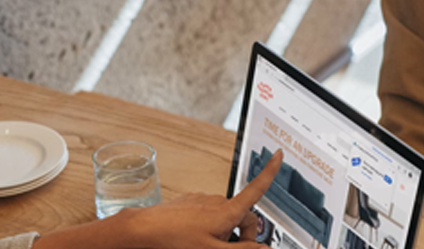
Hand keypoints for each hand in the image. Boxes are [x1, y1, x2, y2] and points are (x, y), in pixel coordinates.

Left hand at [115, 149, 282, 248]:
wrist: (145, 229)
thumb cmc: (175, 240)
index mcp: (227, 211)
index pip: (255, 189)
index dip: (269, 172)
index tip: (278, 156)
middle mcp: (216, 201)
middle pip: (243, 214)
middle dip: (244, 232)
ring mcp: (202, 201)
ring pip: (225, 215)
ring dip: (225, 231)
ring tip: (208, 245)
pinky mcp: (190, 203)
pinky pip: (208, 213)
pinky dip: (210, 225)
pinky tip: (196, 237)